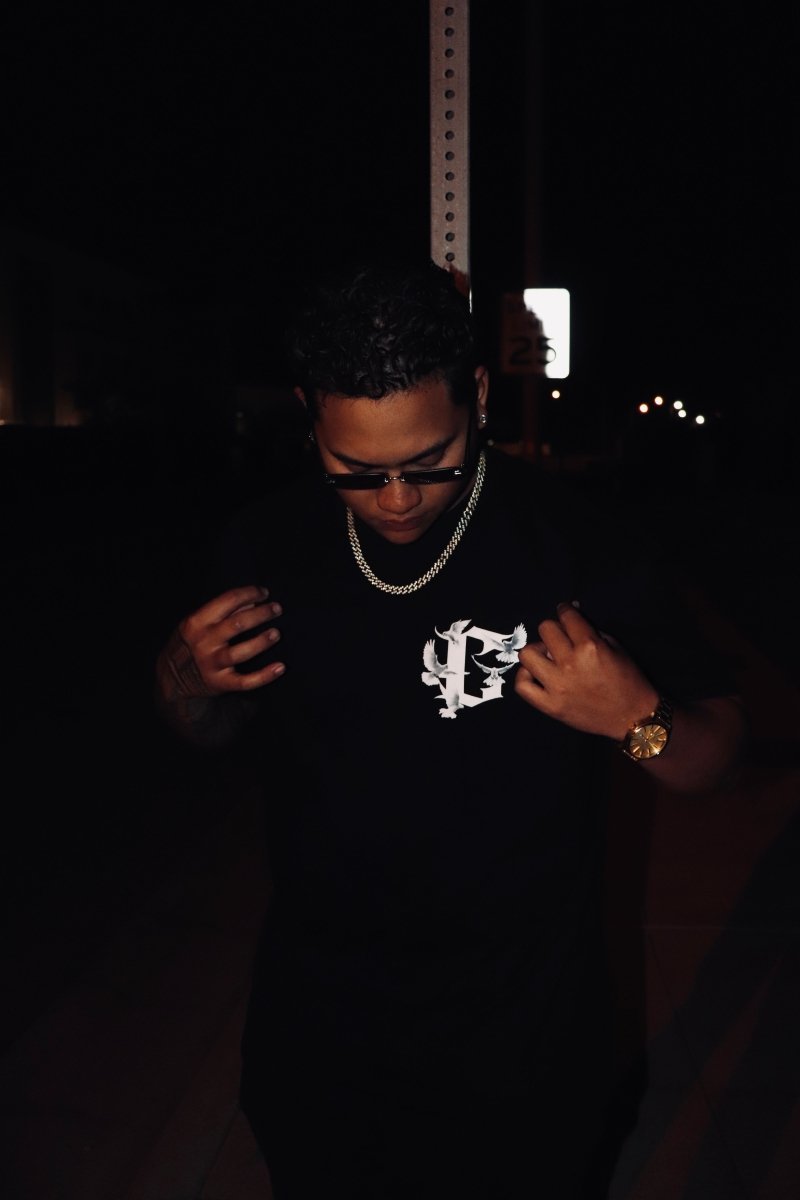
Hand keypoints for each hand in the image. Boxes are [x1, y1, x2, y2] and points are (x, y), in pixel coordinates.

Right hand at [157, 585, 284, 700]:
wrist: (173, 676)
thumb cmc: (192, 642)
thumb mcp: (199, 623)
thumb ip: (224, 611)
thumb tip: (253, 602)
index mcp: (197, 622)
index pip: (228, 600)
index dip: (249, 593)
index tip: (264, 593)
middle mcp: (204, 642)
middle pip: (238, 624)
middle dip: (261, 614)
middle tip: (277, 609)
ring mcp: (212, 664)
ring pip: (242, 652)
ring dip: (262, 641)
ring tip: (276, 633)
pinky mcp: (221, 683)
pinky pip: (246, 681)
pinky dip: (265, 675)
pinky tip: (280, 667)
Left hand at [514, 602, 657, 739]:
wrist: (632, 717)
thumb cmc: (628, 680)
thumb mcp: (616, 647)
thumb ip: (592, 630)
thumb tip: (573, 612)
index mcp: (590, 646)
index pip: (566, 616)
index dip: (565, 610)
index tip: (564, 612)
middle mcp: (571, 663)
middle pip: (545, 629)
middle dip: (553, 629)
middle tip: (560, 639)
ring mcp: (557, 686)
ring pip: (527, 654)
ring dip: (536, 651)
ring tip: (547, 657)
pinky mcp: (550, 706)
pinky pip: (522, 685)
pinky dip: (525, 676)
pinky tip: (536, 674)